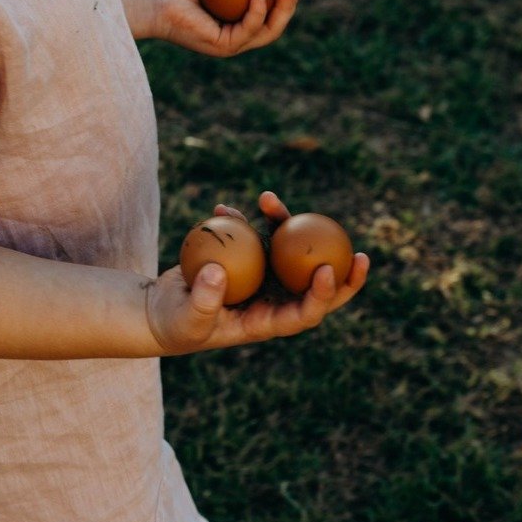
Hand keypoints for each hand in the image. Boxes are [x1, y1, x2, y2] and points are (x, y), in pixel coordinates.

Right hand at [145, 194, 369, 355]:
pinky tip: (223, 208)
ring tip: (265, 198)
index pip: (305, 312)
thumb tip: (220, 271)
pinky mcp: (245, 259)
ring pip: (286, 250)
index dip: (322, 295)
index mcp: (267, 321)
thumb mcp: (187, 318)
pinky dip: (243, 221)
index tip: (328, 269)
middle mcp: (272, 299)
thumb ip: (203, 300)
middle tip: (360, 251)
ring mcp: (261, 277)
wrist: (161, 310)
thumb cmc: (175, 323)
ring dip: (282, 223)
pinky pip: (255, 236)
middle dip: (342, 271)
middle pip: (314, 284)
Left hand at [151, 0, 298, 56]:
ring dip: (282, 9)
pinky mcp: (224, 46)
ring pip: (267, 30)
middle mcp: (238, 34)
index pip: (269, 7)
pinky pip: (247, 29)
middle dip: (290, 2)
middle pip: (274, 22)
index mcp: (238, 18)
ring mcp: (232, 43)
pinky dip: (257, 12)